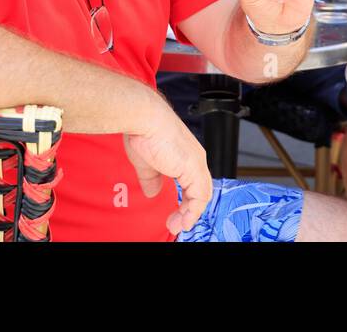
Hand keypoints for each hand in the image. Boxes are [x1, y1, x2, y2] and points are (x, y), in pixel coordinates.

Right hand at [123, 101, 211, 235]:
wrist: (145, 119)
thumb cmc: (144, 132)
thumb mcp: (147, 163)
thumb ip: (152, 178)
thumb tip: (153, 191)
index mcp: (187, 156)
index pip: (193, 183)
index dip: (186, 202)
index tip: (175, 215)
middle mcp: (196, 159)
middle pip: (200, 190)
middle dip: (189, 211)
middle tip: (176, 224)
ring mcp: (197, 163)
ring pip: (202, 195)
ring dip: (190, 214)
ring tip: (178, 226)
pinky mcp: (194, 168)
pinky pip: (200, 197)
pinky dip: (193, 212)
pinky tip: (184, 221)